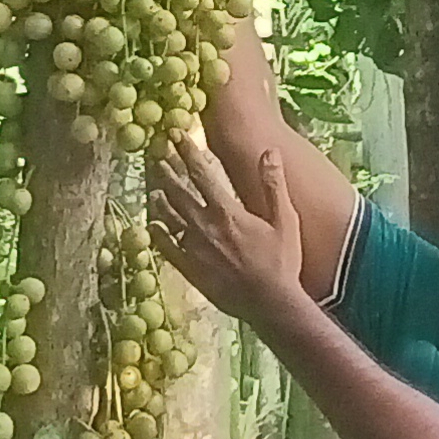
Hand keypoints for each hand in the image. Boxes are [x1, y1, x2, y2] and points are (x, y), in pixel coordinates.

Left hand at [149, 136, 303, 326]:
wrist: (270, 303)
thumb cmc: (282, 261)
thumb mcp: (284, 219)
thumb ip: (273, 184)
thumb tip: (269, 151)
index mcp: (226, 210)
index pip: (201, 173)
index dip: (187, 152)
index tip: (175, 135)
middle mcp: (204, 226)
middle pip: (179, 191)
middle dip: (168, 170)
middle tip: (158, 155)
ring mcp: (194, 248)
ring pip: (170, 217)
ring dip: (161, 199)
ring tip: (154, 187)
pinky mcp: (190, 270)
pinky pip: (168, 248)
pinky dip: (159, 234)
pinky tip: (153, 226)